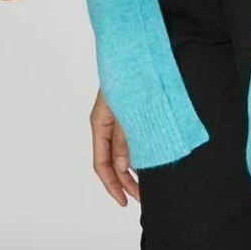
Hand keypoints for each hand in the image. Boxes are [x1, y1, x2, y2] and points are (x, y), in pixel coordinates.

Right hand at [91, 86, 139, 205]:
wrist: (137, 47)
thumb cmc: (129, 74)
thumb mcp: (125, 109)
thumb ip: (123, 138)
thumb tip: (122, 166)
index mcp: (100, 123)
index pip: (101, 163)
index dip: (112, 185)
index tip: (124, 202)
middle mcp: (107, 123)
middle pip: (113, 161)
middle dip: (126, 181)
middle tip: (144, 198)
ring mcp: (120, 118)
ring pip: (123, 151)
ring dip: (134, 169)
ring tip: (149, 186)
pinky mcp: (132, 111)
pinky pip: (132, 138)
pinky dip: (139, 152)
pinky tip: (150, 161)